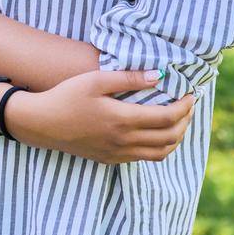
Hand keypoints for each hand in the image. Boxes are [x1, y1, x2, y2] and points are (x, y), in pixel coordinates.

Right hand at [6, 70, 195, 163]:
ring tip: (179, 121)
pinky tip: (156, 132)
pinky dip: (160, 147)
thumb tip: (158, 75)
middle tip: (189, 106)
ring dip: (176, 137)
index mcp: (122, 120)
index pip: (168, 117)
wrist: (41, 124)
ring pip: (161, 153)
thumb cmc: (66, 97)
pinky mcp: (111, 159)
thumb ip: (128, 78)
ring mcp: (118, 153)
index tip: (191, 94)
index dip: (185, 107)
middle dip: (186, 121)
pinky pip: (145, 158)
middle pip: (170, 137)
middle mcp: (124, 141)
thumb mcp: (95, 80)